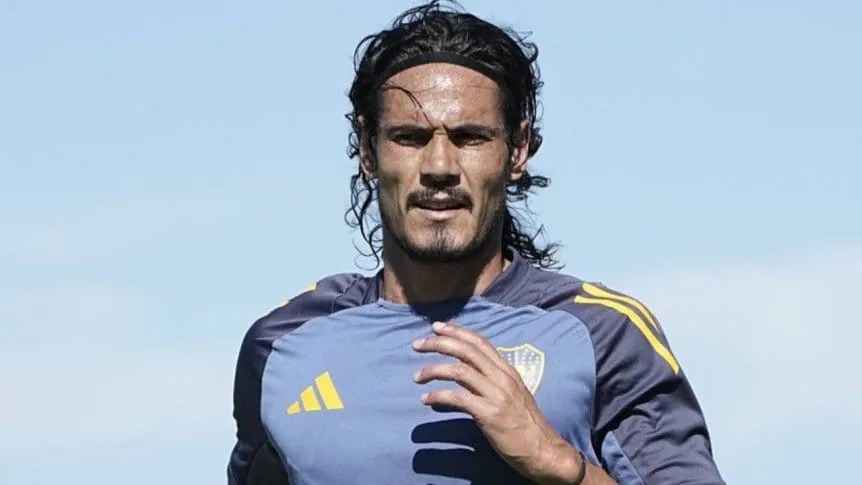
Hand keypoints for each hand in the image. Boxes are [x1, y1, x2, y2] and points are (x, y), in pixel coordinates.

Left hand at [412, 321, 598, 483]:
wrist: (543, 450)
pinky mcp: (490, 414)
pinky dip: (438, 396)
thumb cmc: (525, 424)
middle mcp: (503, 378)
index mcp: (508, 371)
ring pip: (460, 371)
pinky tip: (426, 399)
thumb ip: (492, 380)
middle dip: (439, 343)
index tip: (436, 327)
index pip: (480, 342)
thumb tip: (464, 374)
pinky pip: (458, 398)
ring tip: (417, 376)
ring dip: (434, 370)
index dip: (457, 331)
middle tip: (417, 344)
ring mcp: (497, 395)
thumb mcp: (513, 394)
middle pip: (467, 351)